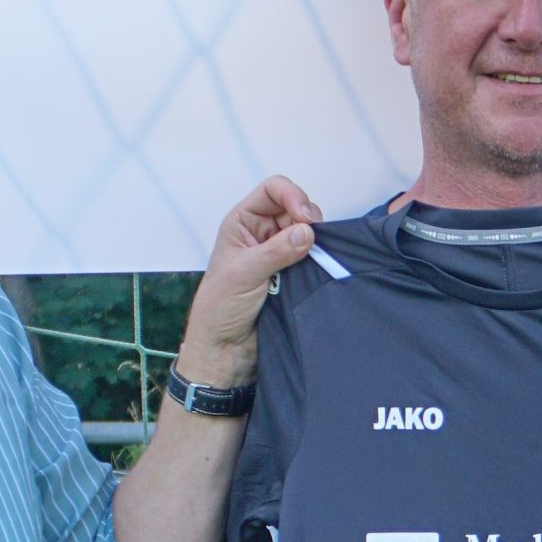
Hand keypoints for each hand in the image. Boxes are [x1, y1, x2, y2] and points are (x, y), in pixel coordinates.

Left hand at [178, 176, 323, 385]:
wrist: (226, 350)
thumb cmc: (220, 309)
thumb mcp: (243, 274)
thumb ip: (275, 252)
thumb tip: (307, 232)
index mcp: (243, 222)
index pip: (273, 190)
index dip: (292, 195)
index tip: (305, 218)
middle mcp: (263, 233)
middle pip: (297, 208)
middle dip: (308, 220)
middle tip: (313, 243)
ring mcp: (280, 253)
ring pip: (309, 233)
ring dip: (316, 242)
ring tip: (316, 260)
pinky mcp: (294, 274)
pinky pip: (315, 257)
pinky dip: (321, 259)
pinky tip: (321, 269)